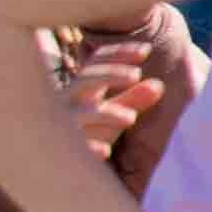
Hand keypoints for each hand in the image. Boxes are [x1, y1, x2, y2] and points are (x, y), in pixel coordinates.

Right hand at [59, 37, 161, 165]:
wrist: (52, 161)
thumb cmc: (87, 131)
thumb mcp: (111, 113)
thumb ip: (133, 99)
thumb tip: (159, 84)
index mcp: (82, 89)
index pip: (96, 63)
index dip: (118, 54)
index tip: (146, 50)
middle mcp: (69, 101)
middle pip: (86, 80)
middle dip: (109, 74)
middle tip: (136, 74)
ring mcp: (63, 125)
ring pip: (80, 114)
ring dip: (105, 113)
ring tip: (131, 118)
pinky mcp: (62, 150)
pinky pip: (75, 148)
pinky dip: (89, 149)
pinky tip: (105, 151)